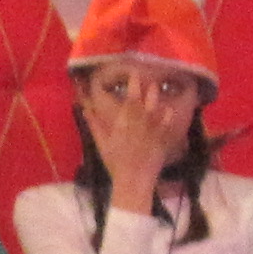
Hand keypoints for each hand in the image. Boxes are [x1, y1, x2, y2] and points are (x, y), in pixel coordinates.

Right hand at [85, 75, 196, 219]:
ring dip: (157, 98)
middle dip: (147, 88)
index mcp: (125, 122)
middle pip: (146, 101)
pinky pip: (168, 124)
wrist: (134, 179)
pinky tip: (168, 109)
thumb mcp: (102, 143)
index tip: (134, 74)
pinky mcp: (163, 140)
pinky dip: (168, 115)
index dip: (134, 85)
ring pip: (157, 109)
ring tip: (156, 89)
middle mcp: (141, 122)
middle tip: (148, 80)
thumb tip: (85, 109)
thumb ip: (95, 124)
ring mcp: (154, 130)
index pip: (131, 98)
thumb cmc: (115, 162)